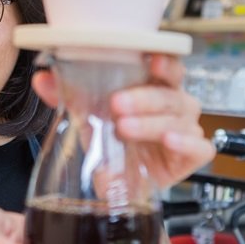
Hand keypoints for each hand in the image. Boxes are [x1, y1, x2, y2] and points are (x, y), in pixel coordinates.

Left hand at [32, 53, 214, 189]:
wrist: (116, 185)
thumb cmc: (111, 143)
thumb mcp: (88, 117)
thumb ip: (68, 96)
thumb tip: (43, 78)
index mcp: (156, 88)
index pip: (169, 67)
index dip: (164, 61)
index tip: (149, 58)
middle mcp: (175, 106)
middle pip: (171, 93)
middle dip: (143, 97)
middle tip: (116, 104)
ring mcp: (186, 131)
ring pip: (180, 119)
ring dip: (151, 121)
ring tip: (124, 128)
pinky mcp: (192, 158)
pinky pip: (200, 148)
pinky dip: (186, 143)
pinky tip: (168, 141)